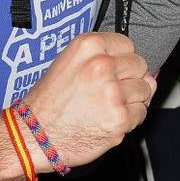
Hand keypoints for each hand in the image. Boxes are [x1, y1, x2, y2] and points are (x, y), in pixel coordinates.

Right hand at [21, 32, 155, 171]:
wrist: (34, 135)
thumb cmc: (49, 102)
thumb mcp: (68, 63)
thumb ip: (103, 58)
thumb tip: (145, 71)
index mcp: (88, 46)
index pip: (127, 45)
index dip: (122, 60)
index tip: (112, 72)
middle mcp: (102, 65)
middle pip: (140, 65)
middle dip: (130, 79)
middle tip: (108, 92)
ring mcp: (113, 92)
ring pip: (145, 89)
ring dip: (132, 99)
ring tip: (107, 107)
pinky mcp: (119, 118)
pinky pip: (141, 113)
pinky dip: (130, 119)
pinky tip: (108, 120)